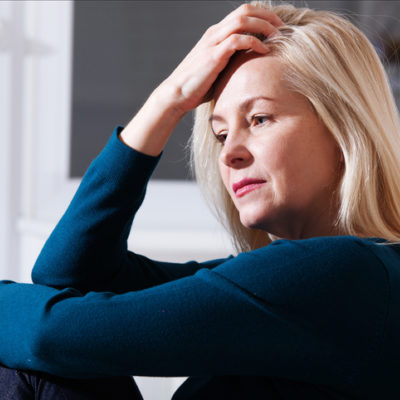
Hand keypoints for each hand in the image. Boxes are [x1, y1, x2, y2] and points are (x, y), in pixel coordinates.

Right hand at [161, 3, 282, 113]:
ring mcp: (213, 42)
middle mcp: (215, 33)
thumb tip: (251, 67)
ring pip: (243, 20)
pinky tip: (264, 50)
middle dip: (267, 16)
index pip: (243, 13)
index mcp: (216, 34)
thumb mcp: (218, 69)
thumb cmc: (197, 86)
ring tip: (278, 36)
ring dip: (264, 25)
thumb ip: (232, 62)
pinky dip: (254, 42)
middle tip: (283, 28)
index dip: (262, 16)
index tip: (277, 28)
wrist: (177, 94)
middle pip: (246, 10)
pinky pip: (238, 40)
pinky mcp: (213, 55)